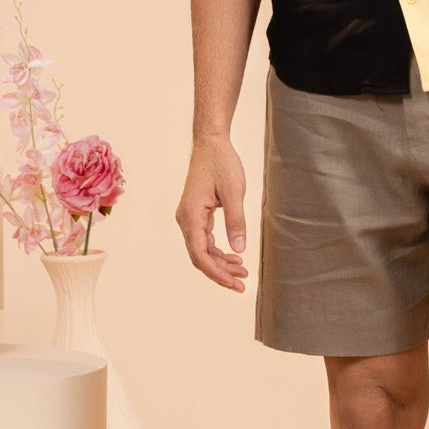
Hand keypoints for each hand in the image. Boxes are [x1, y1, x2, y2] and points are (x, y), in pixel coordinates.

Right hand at [176, 137, 249, 291]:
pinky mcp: (196, 215)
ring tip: (243, 272)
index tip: (234, 283)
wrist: (211, 144)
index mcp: (191, 215)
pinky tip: (234, 258)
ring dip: (221, 263)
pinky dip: (218, 251)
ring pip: (202, 250)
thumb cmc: (222, 164)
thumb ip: (236, 221)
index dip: (216, 273)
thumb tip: (239, 249)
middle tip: (243, 284)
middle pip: (200, 256)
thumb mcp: (235, 192)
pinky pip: (204, 240)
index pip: (200, 254)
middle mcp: (186, 220)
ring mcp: (189, 218)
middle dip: (220, 273)